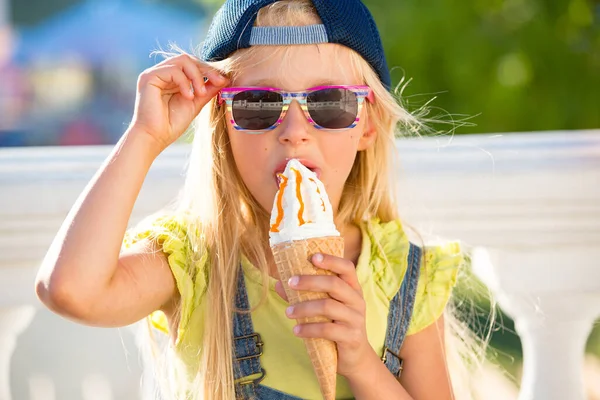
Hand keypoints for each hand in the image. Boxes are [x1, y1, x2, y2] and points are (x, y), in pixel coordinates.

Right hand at [131, 54, 228, 151]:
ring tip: (201, 94)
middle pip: (188, 59)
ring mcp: (154, 73)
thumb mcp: (195, 104)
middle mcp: (162, 73)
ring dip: (197, 76)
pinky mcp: (149, 77)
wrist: (154, 138)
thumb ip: (207, 90)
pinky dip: (184, 82)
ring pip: (182, 61)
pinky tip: (188, 97)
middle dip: (206, 69)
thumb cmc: (171, 124)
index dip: (209, 70)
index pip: (192, 65)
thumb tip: (224, 79)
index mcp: (171, 78)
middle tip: (218, 82)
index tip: (223, 80)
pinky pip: (172, 70)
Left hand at [274, 253, 373, 378]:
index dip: (331, 260)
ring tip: (288, 312)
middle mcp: (357, 300)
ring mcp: (356, 319)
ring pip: (328, 306)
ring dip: (304, 308)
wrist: (355, 358)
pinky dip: (308, 329)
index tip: (312, 257)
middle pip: (334, 284)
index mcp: (352, 288)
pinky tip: (296, 331)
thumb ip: (304, 295)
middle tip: (290, 283)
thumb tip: (279, 283)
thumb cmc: (336, 326)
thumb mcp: (323, 308)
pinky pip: (327, 329)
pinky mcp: (351, 337)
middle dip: (310, 281)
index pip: (346, 267)